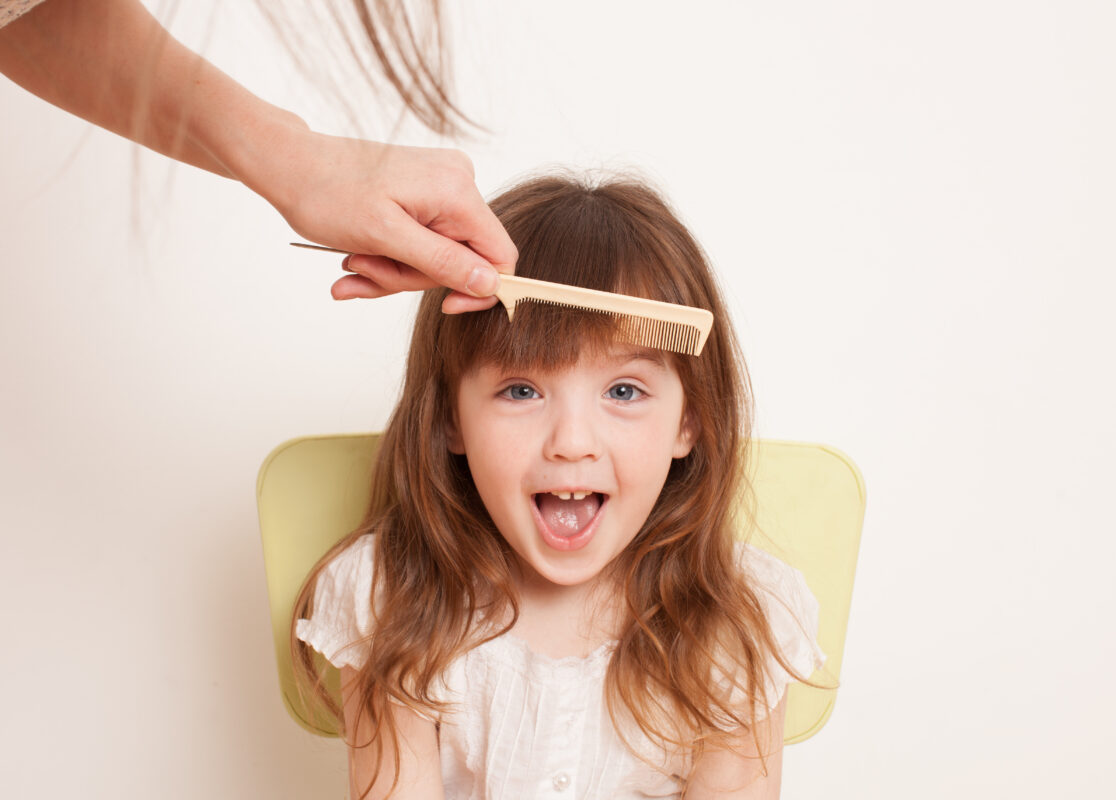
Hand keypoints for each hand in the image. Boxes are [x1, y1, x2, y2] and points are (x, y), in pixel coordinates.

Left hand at [255, 127, 516, 312]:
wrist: (292, 164)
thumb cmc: (328, 193)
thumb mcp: (386, 237)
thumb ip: (443, 261)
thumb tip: (490, 283)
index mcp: (457, 191)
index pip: (500, 256)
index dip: (478, 289)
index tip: (444, 304)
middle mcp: (458, 182)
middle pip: (463, 259)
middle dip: (413, 276)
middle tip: (366, 270)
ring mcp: (442, 185)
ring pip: (438, 255)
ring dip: (394, 270)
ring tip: (353, 263)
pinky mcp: (425, 192)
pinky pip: (422, 241)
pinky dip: (392, 257)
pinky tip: (358, 257)